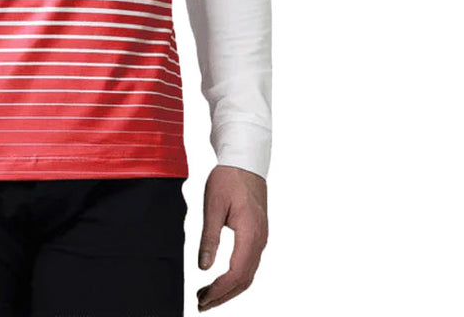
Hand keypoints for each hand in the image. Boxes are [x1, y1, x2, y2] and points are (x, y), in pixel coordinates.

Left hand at [195, 164, 267, 310]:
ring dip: (229, 288)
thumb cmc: (228, 179)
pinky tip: (220, 279)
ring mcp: (261, 238)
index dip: (220, 290)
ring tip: (207, 294)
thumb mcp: (213, 205)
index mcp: (250, 233)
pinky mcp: (257, 235)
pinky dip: (235, 277)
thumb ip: (209, 237)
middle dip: (224, 295)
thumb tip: (203, 266)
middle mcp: (260, 240)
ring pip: (248, 274)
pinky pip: (249, 263)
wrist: (246, 161)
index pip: (237, 273)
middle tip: (202, 303)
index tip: (203, 298)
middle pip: (245, 280)